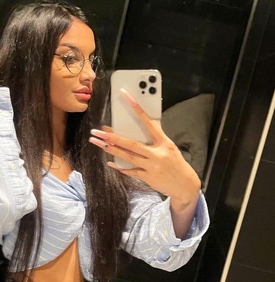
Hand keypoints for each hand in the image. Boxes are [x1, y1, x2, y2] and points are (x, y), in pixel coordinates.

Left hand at [89, 88, 200, 208]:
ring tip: (98, 142)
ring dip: (111, 150)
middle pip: (131, 143)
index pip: (149, 122)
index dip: (137, 108)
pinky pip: (131, 171)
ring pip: (128, 157)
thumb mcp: (169, 147)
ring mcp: (152, 166)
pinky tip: (109, 162)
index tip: (126, 97)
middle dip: (113, 137)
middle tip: (98, 131)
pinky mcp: (148, 177)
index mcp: (164, 142)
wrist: (185, 185)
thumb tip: (139, 128)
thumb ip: (156, 138)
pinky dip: (120, 167)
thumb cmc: (175, 163)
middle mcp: (157, 153)